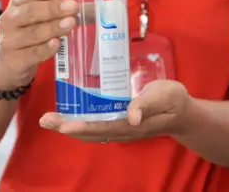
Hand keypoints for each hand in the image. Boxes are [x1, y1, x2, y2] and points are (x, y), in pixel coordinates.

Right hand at [0, 0, 77, 89]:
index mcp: (17, 4)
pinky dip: (46, 48)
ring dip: (53, 27)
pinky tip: (57, 43)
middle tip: (73, 6)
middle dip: (53, 8)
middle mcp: (10, 20)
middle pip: (31, 12)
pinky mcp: (15, 60)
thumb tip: (88, 7)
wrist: (7, 64)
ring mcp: (10, 41)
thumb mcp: (37, 18)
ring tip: (70, 23)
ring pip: (33, 33)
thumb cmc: (28, 34)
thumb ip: (56, 10)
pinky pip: (33, 53)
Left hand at [39, 80, 190, 142]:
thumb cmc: (174, 101)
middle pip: (90, 132)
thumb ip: (149, 104)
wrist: (182, 112)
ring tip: (48, 119)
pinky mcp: (117, 122)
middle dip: (66, 127)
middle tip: (45, 119)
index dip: (82, 126)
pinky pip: (94, 125)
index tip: (63, 124)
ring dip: (68, 126)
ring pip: (89, 131)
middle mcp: (122, 129)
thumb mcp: (166, 96)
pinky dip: (78, 122)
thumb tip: (132, 116)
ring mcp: (119, 128)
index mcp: (132, 124)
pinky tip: (67, 115)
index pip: (103, 128)